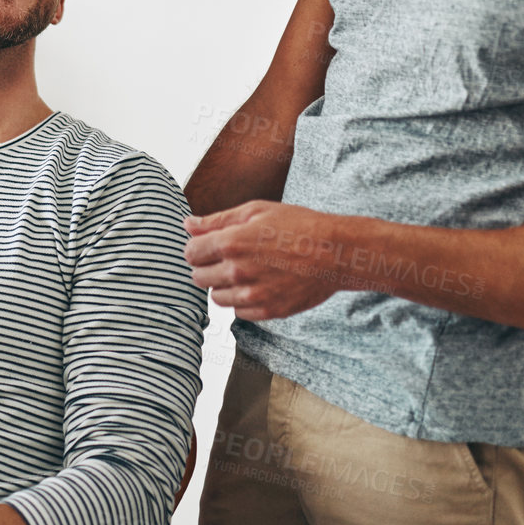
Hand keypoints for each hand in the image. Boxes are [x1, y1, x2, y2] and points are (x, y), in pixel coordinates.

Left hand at [184, 201, 356, 320]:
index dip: (198, 248)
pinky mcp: (268, 311)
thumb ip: (216, 220)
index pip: (190, 254)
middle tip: (229, 258)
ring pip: (217, 297)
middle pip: (198, 277)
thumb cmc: (298, 226)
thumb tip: (187, 224)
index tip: (210, 246)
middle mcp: (237, 271)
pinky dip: (242, 301)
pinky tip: (258, 285)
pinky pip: (238, 312)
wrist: (336, 253)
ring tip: (246, 271)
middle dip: (208, 267)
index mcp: (230, 243)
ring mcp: (252, 295)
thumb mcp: (256, 211)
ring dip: (224, 286)